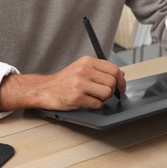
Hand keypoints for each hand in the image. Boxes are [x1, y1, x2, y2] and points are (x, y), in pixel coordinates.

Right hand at [0, 56, 125, 111]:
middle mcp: (84, 70)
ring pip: (107, 93)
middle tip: (108, 94)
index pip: (113, 69)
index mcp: (87, 61)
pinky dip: (94, 105)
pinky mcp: (77, 97)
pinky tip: (86, 102)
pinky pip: (97, 104)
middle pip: (112, 81)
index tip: (121, 87)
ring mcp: (80, 84)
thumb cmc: (64, 80)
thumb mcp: (82, 68)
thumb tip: (121, 74)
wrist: (45, 89)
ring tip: (94, 97)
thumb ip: (100, 70)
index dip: (121, 80)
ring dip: (104, 98)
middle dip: (113, 90)